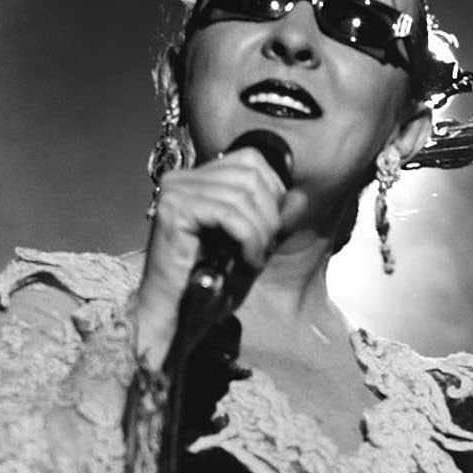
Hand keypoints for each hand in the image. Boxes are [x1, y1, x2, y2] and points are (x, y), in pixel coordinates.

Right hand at [132, 148, 297, 365]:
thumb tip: (298, 198)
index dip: (273, 190)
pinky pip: (229, 215)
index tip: (273, 227)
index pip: (249, 159)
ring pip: (242, 196)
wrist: (174, 313)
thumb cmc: (208, 282)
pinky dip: (248, 239)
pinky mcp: (174, 210)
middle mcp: (181, 179)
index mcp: (196, 179)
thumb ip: (268, 216)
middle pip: (249, 175)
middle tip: (266, 247)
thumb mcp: (246, 242)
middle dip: (269, 214)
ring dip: (260, 232)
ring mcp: (174, 192)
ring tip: (256, 258)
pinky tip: (247, 261)